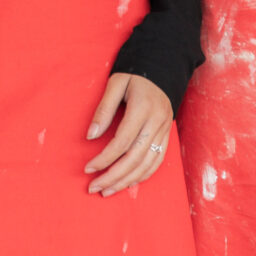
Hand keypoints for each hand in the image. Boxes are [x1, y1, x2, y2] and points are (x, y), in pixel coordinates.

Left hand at [85, 73, 174, 195]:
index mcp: (143, 108)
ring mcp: (165, 130)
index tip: (88, 168)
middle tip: (94, 188)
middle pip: (135, 158)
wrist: (163, 65)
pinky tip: (128, 183)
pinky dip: (143, 175)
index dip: (104, 158)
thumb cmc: (135, 72)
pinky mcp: (167, 135)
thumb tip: (91, 136)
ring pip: (147, 164)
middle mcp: (157, 122)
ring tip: (107, 191)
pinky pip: (157, 161)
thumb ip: (103, 109)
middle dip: (113, 177)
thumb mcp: (116, 83)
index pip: (122, 142)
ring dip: (126, 181)